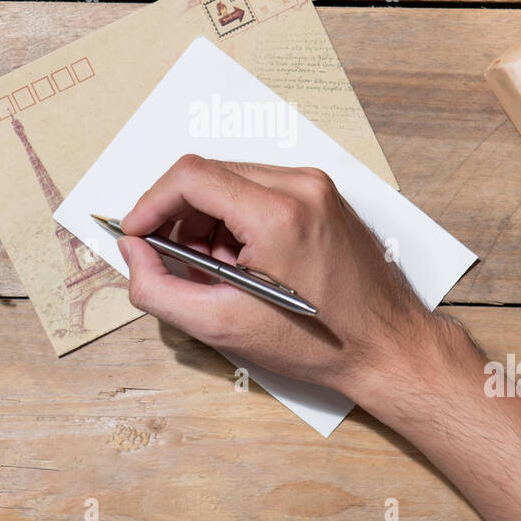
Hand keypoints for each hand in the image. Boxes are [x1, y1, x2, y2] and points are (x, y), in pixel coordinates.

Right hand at [118, 155, 447, 396]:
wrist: (387, 345)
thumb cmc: (318, 341)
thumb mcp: (221, 325)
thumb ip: (158, 288)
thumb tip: (133, 252)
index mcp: (278, 213)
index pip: (191, 177)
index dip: (150, 203)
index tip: (136, 234)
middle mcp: (300, 186)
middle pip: (208, 175)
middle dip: (178, 217)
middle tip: (176, 263)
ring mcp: (316, 186)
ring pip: (231, 180)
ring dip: (207, 220)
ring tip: (216, 271)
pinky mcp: (322, 193)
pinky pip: (259, 189)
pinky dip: (236, 219)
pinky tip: (242, 262)